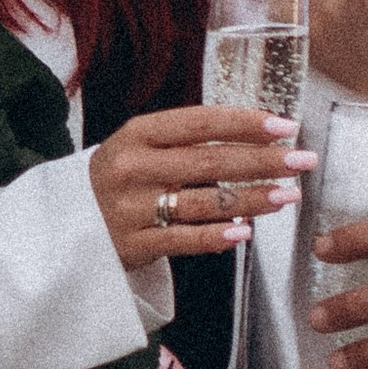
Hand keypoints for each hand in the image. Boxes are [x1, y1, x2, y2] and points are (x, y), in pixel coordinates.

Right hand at [86, 104, 313, 267]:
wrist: (64, 224)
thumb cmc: (120, 179)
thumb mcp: (140, 148)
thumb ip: (186, 141)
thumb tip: (257, 137)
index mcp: (137, 134)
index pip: (199, 123)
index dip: (244, 123)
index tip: (285, 126)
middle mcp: (132, 167)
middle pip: (209, 162)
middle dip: (263, 161)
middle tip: (303, 161)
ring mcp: (130, 208)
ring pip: (203, 202)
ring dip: (253, 199)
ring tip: (289, 196)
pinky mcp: (132, 245)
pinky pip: (183, 240)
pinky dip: (218, 236)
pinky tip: (246, 231)